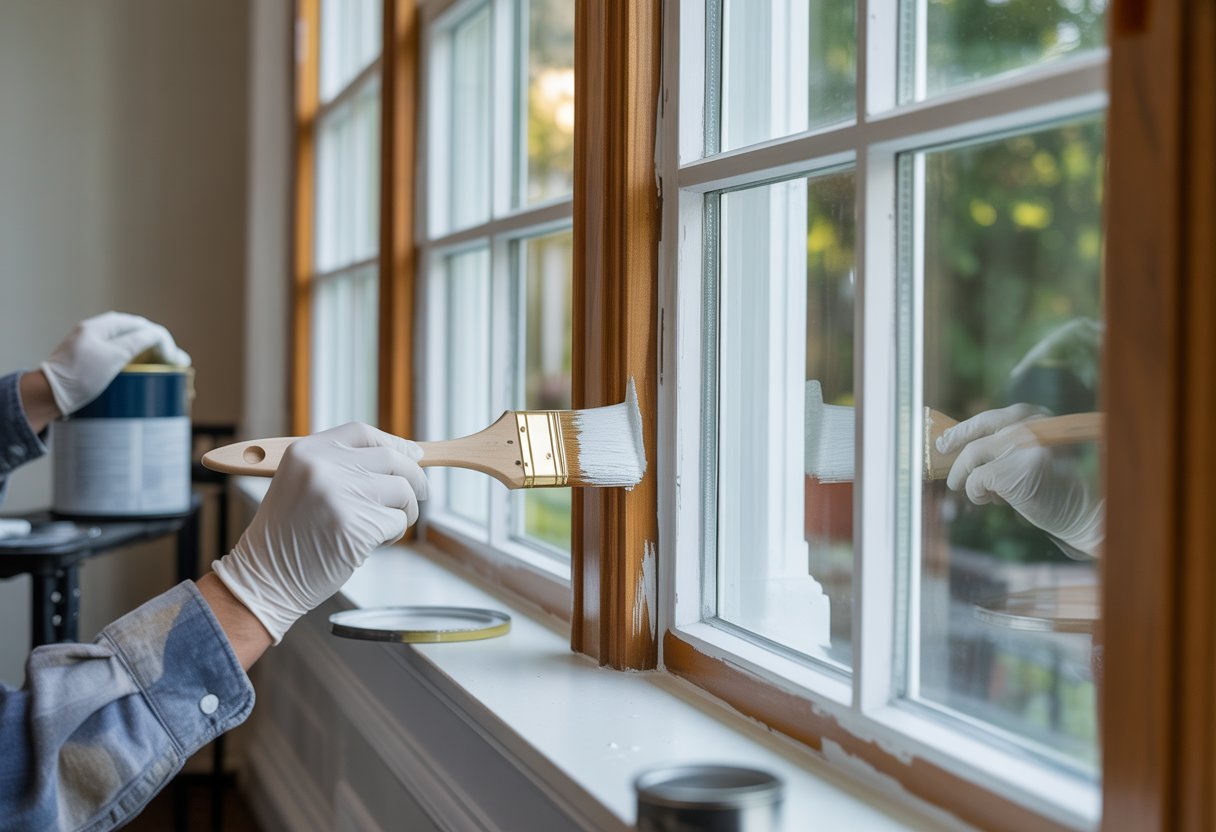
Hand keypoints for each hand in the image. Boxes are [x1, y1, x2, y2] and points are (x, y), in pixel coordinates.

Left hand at [39, 311, 191, 416]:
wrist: (47, 395)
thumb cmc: (79, 375)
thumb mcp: (114, 356)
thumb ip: (137, 342)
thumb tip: (157, 335)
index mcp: (101, 326)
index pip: (140, 325)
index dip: (161, 339)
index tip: (173, 357)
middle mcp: (94, 331)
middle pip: (134, 331)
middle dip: (156, 343)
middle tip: (173, 360)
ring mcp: (89, 344)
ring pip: (125, 342)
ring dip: (145, 350)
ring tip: (160, 364)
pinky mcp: (86, 359)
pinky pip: (116, 352)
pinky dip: (132, 358)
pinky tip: (137, 368)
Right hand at [212, 422, 427, 642]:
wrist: (264, 579)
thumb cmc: (289, 536)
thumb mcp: (303, 484)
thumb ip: (343, 466)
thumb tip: (410, 454)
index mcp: (305, 451)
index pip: (362, 433)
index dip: (393, 443)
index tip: (412, 456)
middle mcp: (322, 467)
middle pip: (392, 459)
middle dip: (414, 478)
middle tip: (417, 496)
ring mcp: (339, 495)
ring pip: (402, 491)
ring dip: (403, 511)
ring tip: (379, 528)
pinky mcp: (355, 526)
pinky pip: (396, 522)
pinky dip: (391, 536)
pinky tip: (366, 545)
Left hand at [937, 404, 1103, 556]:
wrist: (1079, 510)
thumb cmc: (1049, 484)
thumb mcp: (1027, 454)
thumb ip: (1003, 443)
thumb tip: (954, 444)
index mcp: (1036, 417)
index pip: (991, 418)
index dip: (963, 429)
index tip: (945, 440)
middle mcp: (1030, 425)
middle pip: (978, 432)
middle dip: (954, 443)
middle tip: (941, 452)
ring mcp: (1023, 445)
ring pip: (972, 456)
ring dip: (965, 477)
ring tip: (980, 494)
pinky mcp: (1015, 470)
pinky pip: (976, 480)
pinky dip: (976, 494)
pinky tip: (994, 502)